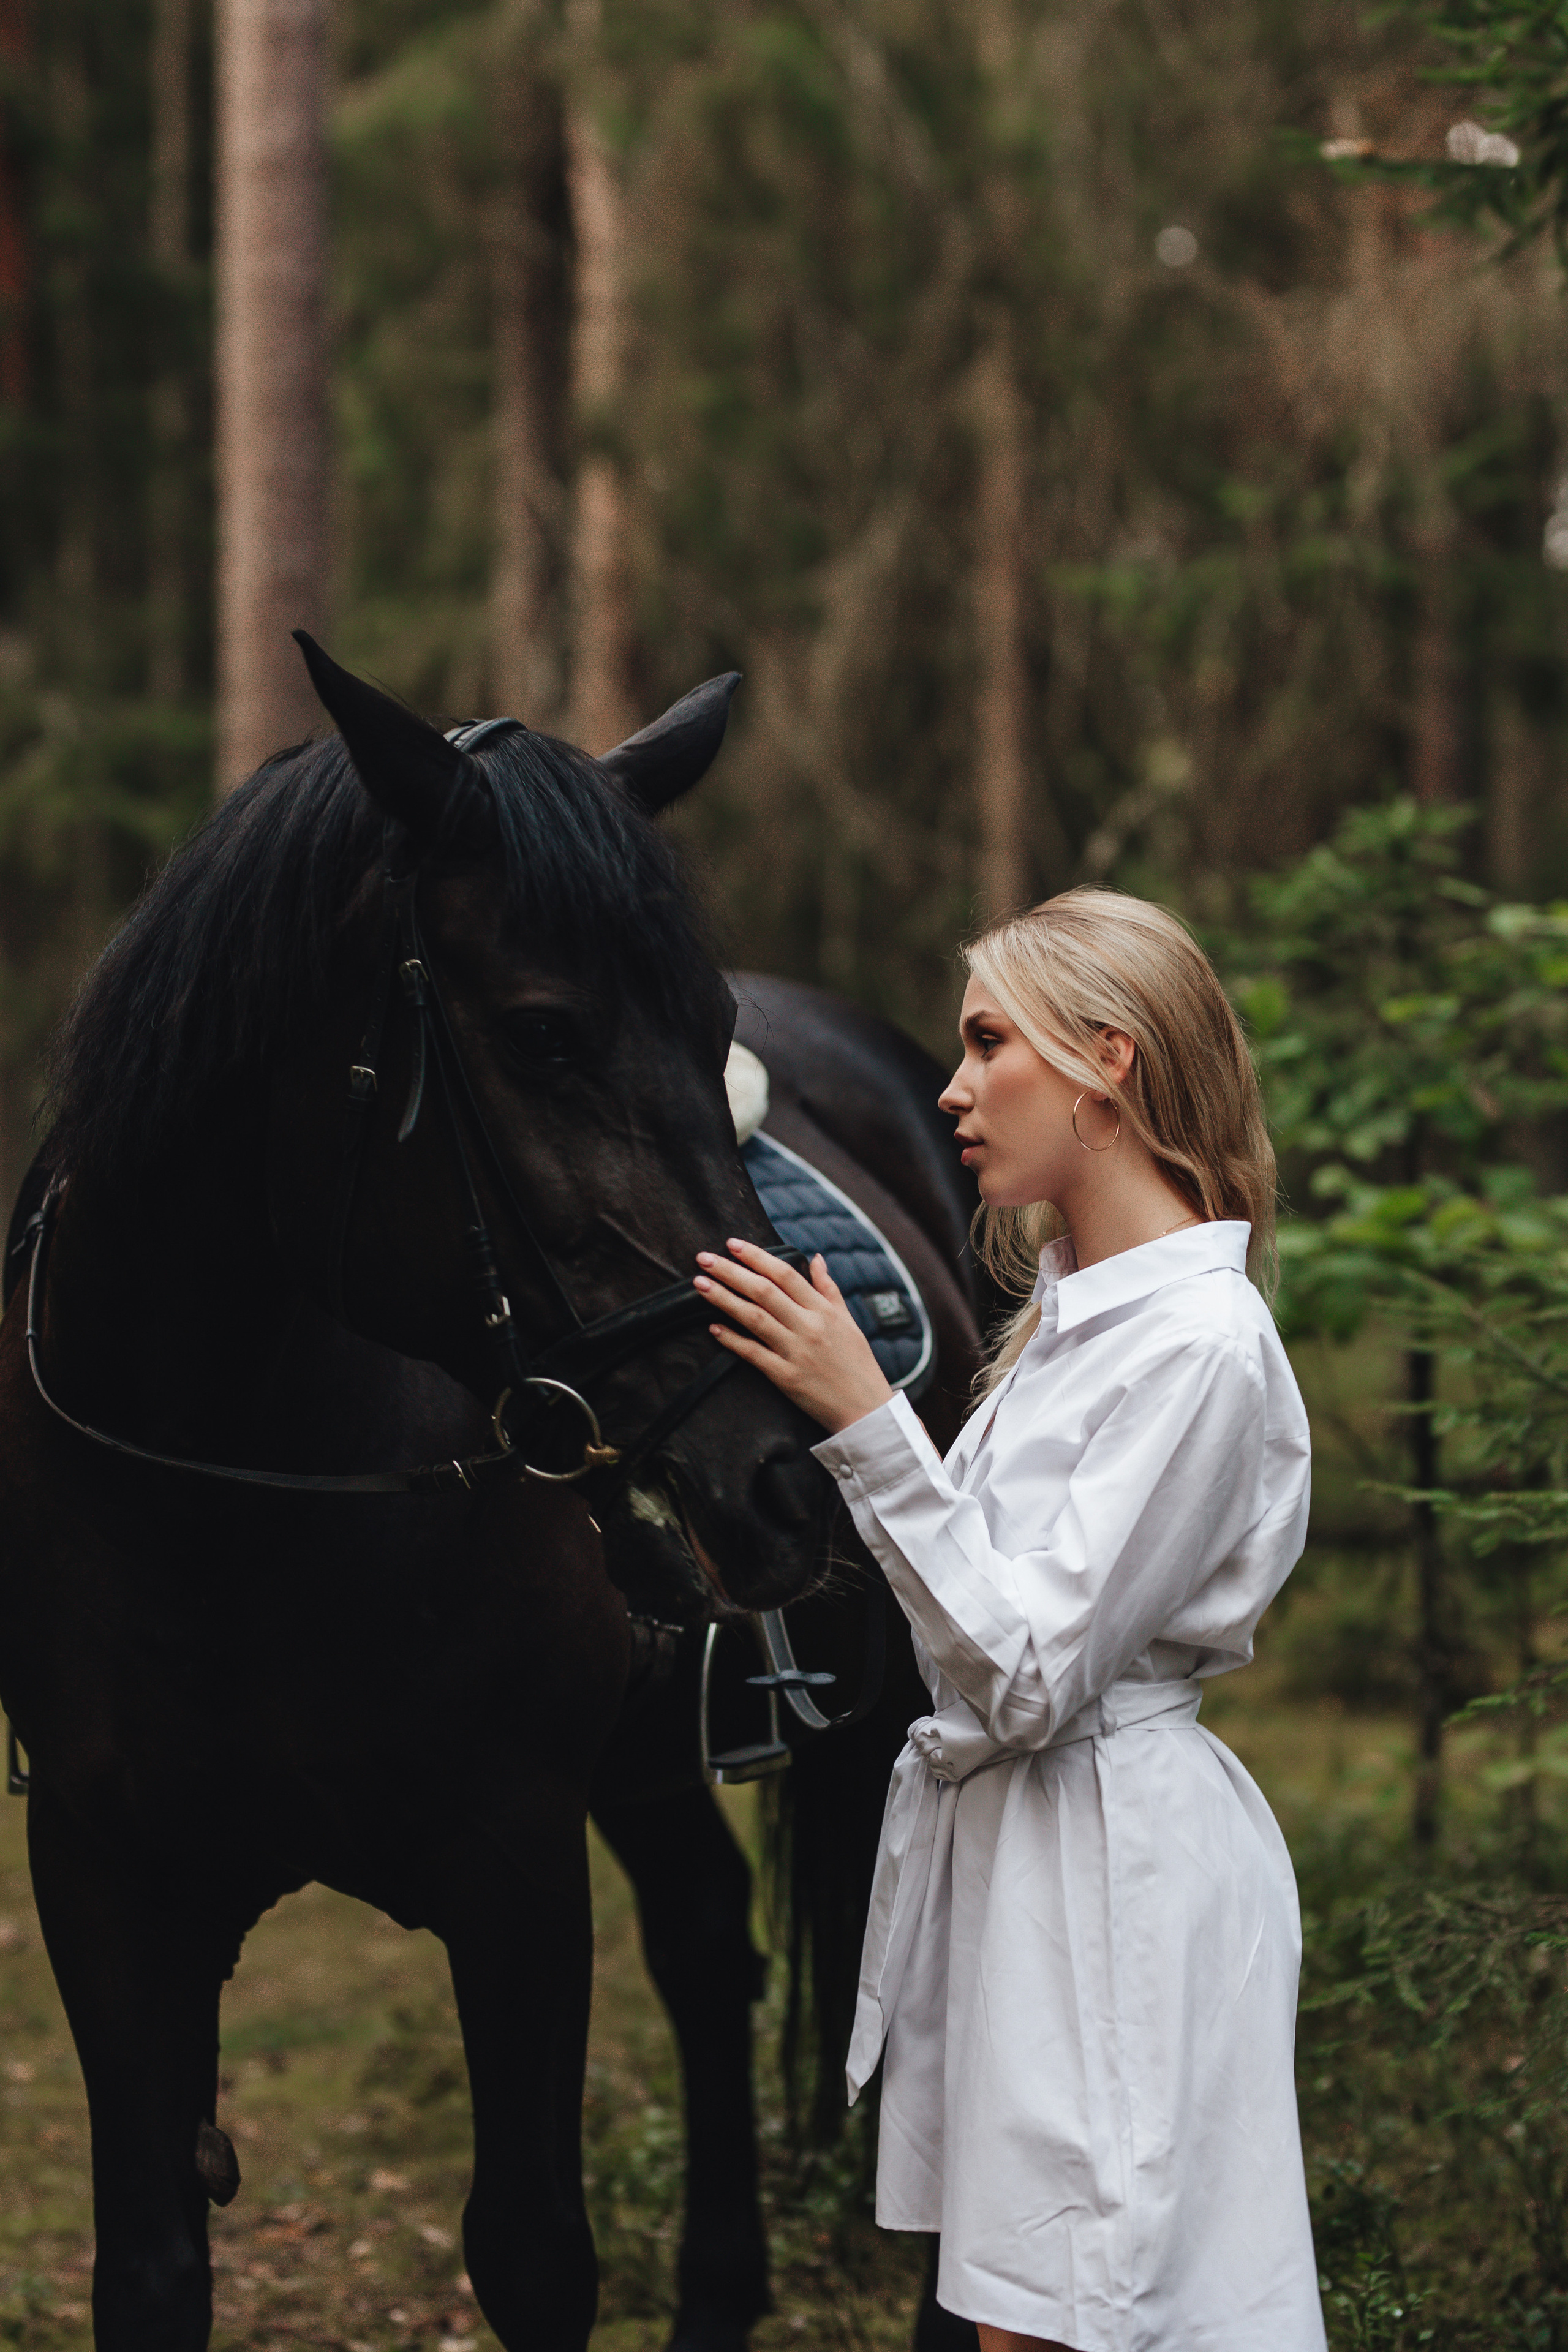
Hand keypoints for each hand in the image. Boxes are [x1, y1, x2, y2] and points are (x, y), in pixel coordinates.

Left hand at [694, 1239, 895, 1434]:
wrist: (866, 1408)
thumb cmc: (857, 1362)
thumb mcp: (847, 1320)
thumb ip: (828, 1288)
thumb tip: (816, 1258)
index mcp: (823, 1309)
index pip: (785, 1274)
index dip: (757, 1257)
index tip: (732, 1244)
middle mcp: (809, 1326)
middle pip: (764, 1291)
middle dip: (731, 1271)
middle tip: (704, 1258)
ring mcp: (796, 1351)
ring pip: (754, 1317)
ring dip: (724, 1299)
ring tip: (700, 1284)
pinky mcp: (786, 1377)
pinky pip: (753, 1354)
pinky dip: (732, 1339)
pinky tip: (713, 1327)